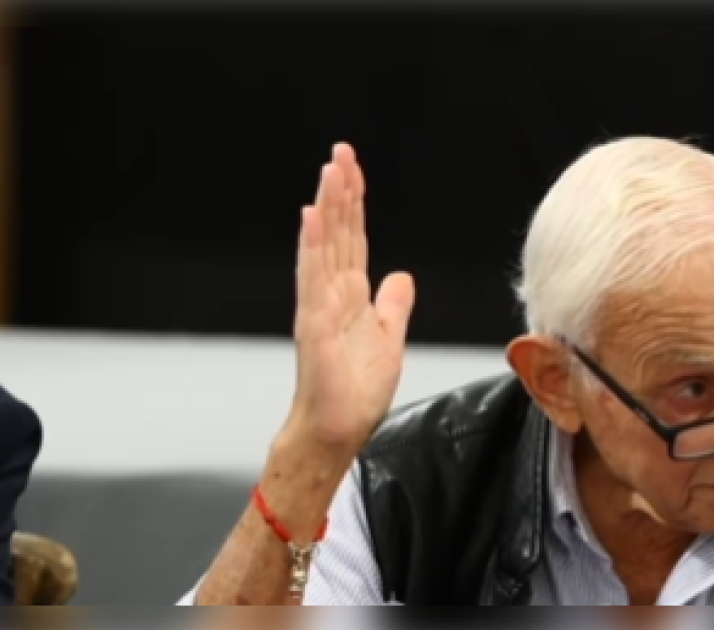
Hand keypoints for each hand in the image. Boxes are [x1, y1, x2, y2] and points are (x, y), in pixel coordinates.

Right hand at [286, 143, 415, 452]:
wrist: (338, 429)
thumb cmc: (356, 391)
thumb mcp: (388, 338)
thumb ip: (393, 306)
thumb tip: (401, 277)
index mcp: (350, 294)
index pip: (353, 238)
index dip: (354, 204)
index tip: (353, 168)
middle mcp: (331, 292)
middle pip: (337, 232)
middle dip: (340, 192)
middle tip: (341, 151)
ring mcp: (319, 305)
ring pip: (323, 246)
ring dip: (326, 208)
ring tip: (329, 171)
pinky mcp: (313, 324)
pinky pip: (312, 279)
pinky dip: (313, 247)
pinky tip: (312, 217)